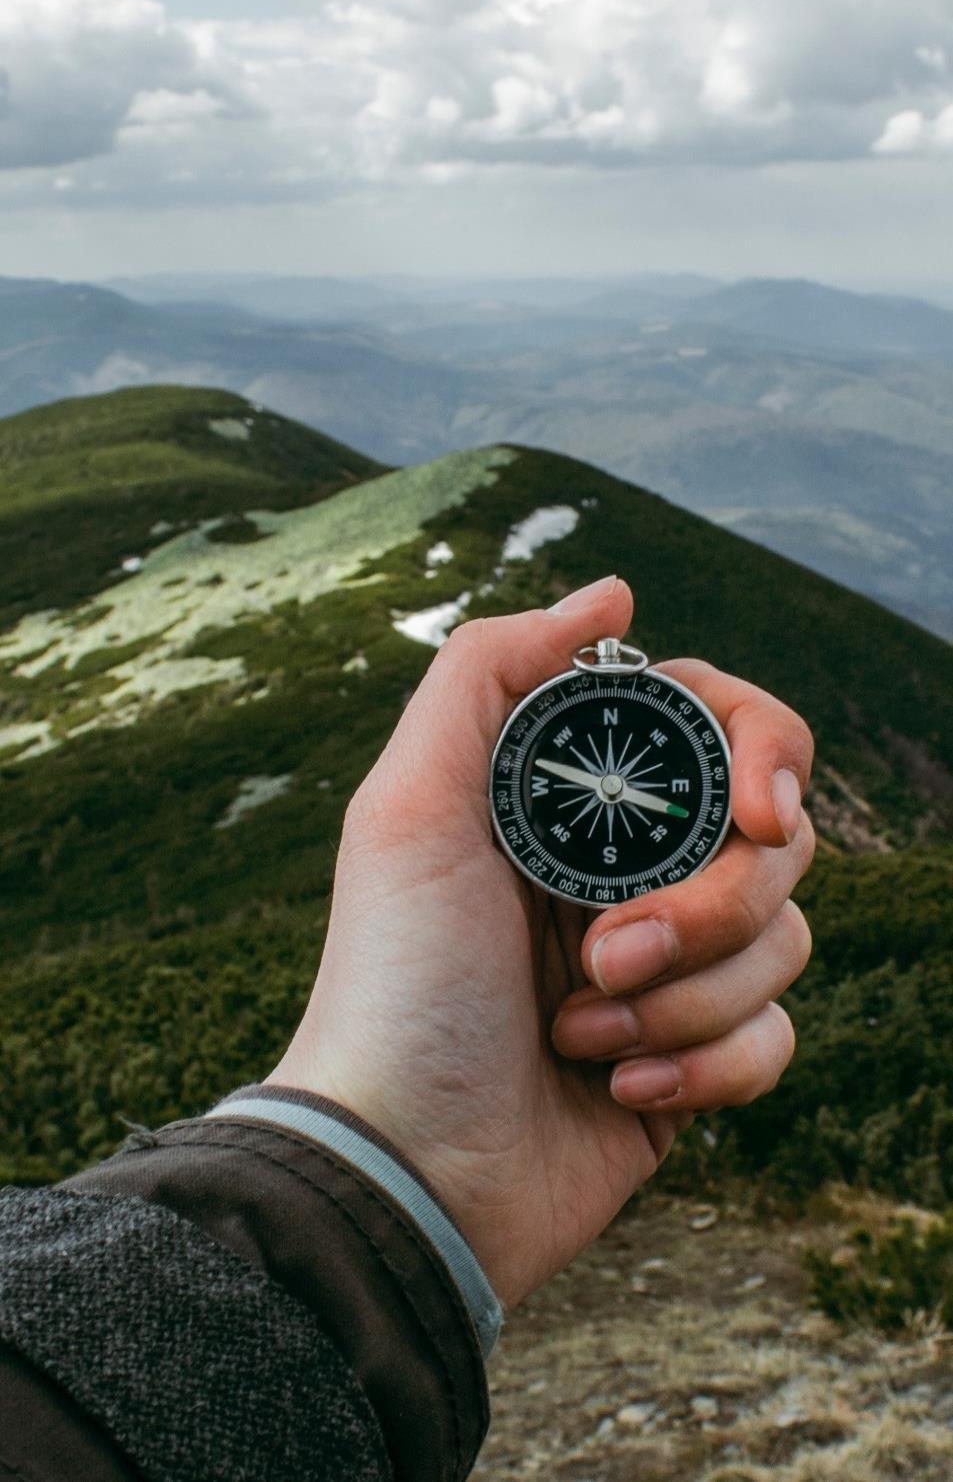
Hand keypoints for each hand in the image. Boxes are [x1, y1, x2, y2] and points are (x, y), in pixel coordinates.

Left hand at [267, 577, 813, 1308]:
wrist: (404, 1168)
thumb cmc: (397, 981)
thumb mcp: (410, 804)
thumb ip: (492, 671)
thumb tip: (614, 593)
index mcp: (577, 800)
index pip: (724, 732)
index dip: (766, 757)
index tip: (761, 815)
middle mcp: (631, 871)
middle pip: (776, 842)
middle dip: (706, 908)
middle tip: (607, 954)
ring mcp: (668, 968)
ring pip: (786, 942)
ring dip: (686, 1000)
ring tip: (580, 1033)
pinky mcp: (695, 1061)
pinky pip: (776, 1039)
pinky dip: (706, 1068)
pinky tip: (618, 1090)